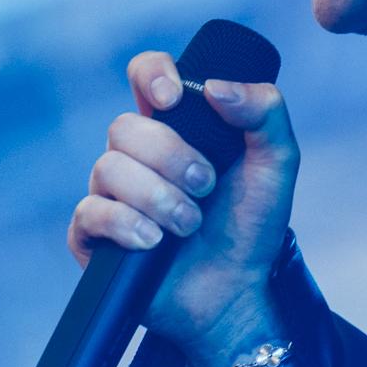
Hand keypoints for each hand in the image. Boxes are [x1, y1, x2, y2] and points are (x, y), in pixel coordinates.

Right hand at [67, 49, 298, 366]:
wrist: (237, 292)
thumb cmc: (251, 225)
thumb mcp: (276, 163)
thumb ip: (264, 112)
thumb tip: (215, 87)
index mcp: (175, 127)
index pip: (146, 75)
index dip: (152, 74)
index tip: (173, 97)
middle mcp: (136, 155)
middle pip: (124, 127)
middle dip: (171, 157)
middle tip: (206, 186)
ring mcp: (111, 194)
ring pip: (107, 168)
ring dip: (158, 197)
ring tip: (189, 224)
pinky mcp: (94, 236)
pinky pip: (90, 213)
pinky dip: (126, 224)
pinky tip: (154, 241)